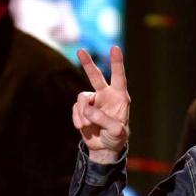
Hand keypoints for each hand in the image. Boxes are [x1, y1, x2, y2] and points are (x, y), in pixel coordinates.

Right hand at [72, 46, 129, 162]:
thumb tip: (87, 110)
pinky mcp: (82, 109)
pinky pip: (76, 109)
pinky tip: (81, 127)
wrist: (105, 148)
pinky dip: (77, 118)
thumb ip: (104, 120)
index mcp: (119, 97)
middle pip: (96, 76)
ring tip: (86, 125)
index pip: (119, 77)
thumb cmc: (116, 137)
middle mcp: (106, 95)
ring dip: (82, 112)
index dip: (117, 63)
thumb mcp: (115, 131)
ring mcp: (93, 101)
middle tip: (80, 50)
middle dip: (87, 64)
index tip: (114, 48)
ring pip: (82, 98)